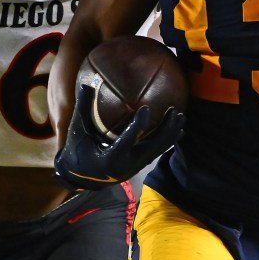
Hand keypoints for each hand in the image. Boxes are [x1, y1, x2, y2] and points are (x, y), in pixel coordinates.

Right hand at [54, 84, 184, 190]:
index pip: (127, 141)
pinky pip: (157, 152)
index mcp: (109, 158)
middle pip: (151, 147)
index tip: (147, 108)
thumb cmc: (77, 151)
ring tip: (181, 116)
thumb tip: (87, 82)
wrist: (81, 177)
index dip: (138, 126)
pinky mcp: (139, 166)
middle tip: (174, 110)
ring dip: (171, 134)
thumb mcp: (78, 131)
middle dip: (165, 130)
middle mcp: (126, 165)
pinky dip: (168, 141)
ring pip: (158, 150)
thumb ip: (84, 108)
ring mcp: (135, 167)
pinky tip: (179, 130)